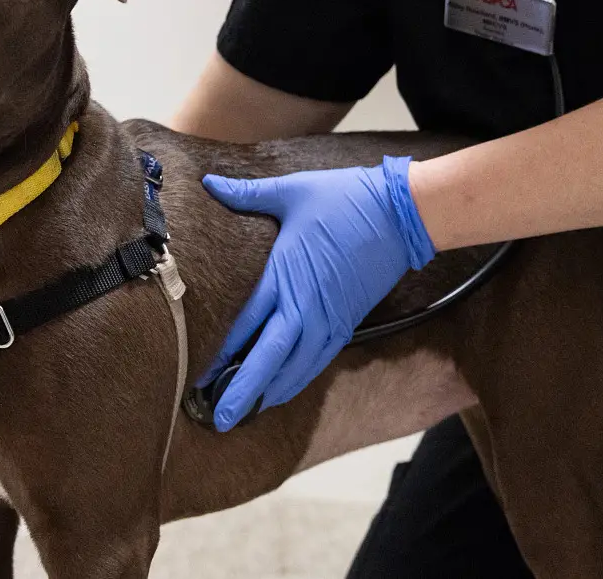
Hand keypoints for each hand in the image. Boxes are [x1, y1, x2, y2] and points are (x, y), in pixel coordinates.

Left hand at [198, 157, 435, 431]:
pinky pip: (318, 360)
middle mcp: (306, 306)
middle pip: (269, 360)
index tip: (200, 378)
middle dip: (243, 392)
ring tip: (247, 411)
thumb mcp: (293, 191)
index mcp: (286, 276)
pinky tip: (284, 388)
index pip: (246, 325)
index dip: (222, 356)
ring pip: (296, 368)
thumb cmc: (346, 199)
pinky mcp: (347, 321)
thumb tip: (210, 183)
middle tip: (219, 420)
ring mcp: (330, 318)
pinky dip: (299, 379)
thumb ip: (247, 194)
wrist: (402, 214)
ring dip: (271, 392)